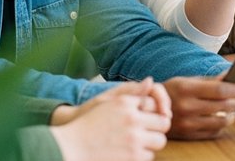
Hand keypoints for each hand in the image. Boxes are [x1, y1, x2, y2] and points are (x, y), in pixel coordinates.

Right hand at [49, 79, 170, 160]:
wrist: (71, 147)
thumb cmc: (88, 124)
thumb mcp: (106, 102)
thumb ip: (130, 92)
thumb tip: (150, 80)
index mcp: (124, 102)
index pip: (154, 102)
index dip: (153, 111)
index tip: (149, 118)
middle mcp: (132, 118)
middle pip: (163, 122)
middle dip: (157, 128)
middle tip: (146, 133)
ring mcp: (134, 139)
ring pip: (160, 141)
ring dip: (151, 143)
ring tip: (137, 144)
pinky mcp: (134, 157)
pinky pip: (150, 156)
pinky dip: (142, 157)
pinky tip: (129, 154)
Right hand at [163, 76, 234, 139]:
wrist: (148, 112)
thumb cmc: (171, 92)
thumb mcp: (186, 81)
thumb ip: (208, 80)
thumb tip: (230, 74)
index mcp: (186, 89)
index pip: (219, 90)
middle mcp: (187, 107)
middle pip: (223, 105)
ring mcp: (187, 123)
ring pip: (221, 121)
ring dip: (231, 115)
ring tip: (230, 110)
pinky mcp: (188, 135)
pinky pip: (213, 133)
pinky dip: (221, 126)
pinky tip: (219, 119)